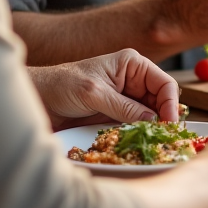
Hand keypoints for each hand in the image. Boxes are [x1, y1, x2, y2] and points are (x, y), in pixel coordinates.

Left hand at [30, 48, 180, 130]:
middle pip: (160, 101)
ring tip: (152, 143)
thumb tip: (153, 120)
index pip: (163, 83)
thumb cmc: (61, 85)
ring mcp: (125, 99)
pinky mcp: (116, 116)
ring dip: (150, 129)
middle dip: (163, 119)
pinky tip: (138, 143)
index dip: (170, 104)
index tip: (170, 124)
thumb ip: (124, 106)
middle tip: (164, 138)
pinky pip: (134, 126)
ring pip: (149, 116)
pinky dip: (137, 135)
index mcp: (132, 64)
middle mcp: (132, 80)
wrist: (36, 98)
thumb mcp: (94, 93)